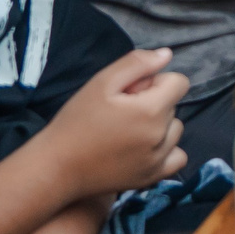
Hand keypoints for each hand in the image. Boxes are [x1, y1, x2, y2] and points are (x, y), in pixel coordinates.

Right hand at [38, 48, 187, 196]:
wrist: (56, 167)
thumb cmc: (76, 121)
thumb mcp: (101, 82)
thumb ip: (138, 63)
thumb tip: (166, 55)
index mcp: (151, 110)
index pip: (178, 82)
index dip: (155, 82)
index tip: (132, 92)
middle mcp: (161, 137)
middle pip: (174, 106)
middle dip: (153, 102)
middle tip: (121, 112)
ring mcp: (157, 161)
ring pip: (174, 130)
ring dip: (159, 126)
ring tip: (127, 130)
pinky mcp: (151, 178)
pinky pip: (177, 159)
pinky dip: (166, 151)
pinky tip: (144, 148)